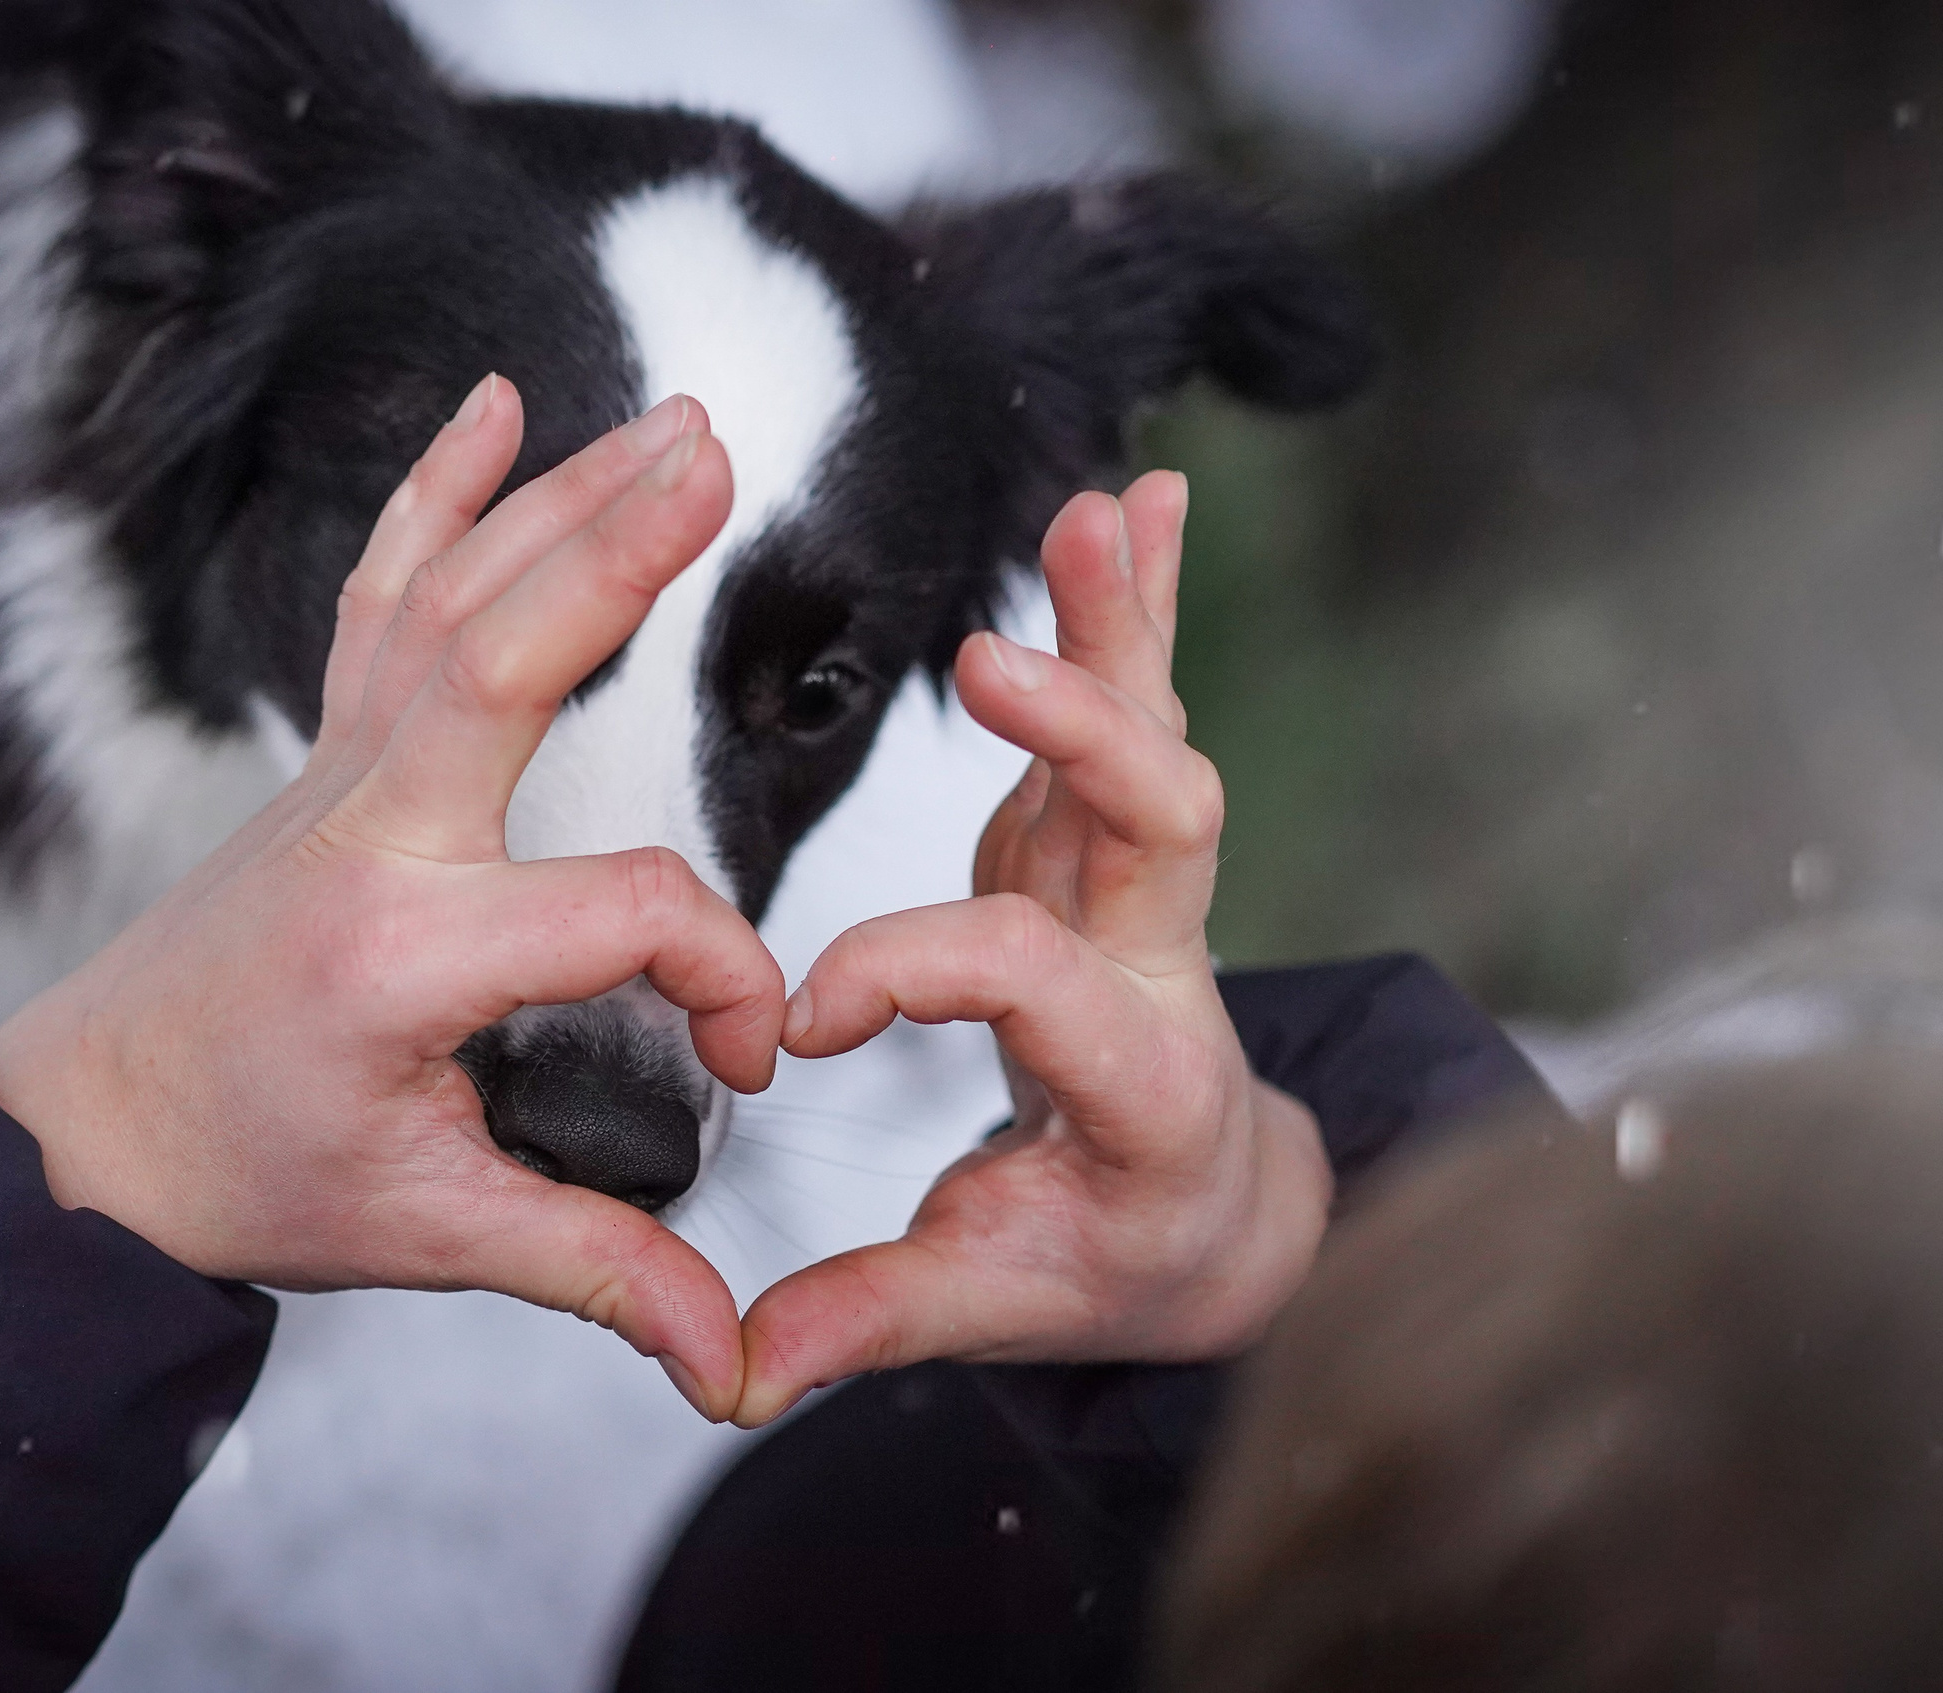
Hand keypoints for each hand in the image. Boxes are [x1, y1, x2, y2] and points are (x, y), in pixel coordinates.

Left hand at [0, 377, 784, 1420]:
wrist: (85, 1136)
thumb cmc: (248, 1176)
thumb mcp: (428, 1232)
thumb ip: (592, 1267)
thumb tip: (725, 1356)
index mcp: (405, 953)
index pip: (624, 909)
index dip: (721, 976)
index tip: (739, 1061)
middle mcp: (368, 833)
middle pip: (504, 655)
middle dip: (618, 553)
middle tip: (722, 461)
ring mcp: (336, 779)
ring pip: (449, 599)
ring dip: (560, 498)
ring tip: (673, 422)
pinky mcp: (324, 759)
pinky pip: (377, 596)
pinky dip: (433, 493)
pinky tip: (492, 408)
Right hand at [734, 473, 1332, 1426]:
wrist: (1217, 1203)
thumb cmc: (1111, 1248)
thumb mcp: (1000, 1296)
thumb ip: (876, 1315)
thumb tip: (741, 1371)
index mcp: (1139, 1078)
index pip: (1029, 979)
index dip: (910, 970)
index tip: (808, 1021)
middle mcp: (1165, 966)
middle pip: (1162, 825)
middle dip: (1086, 736)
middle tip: (988, 668)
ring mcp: (1144, 890)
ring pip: (1156, 738)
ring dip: (1128, 625)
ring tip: (1104, 509)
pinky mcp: (1109, 843)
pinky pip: (1137, 706)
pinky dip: (1138, 604)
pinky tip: (1137, 498)